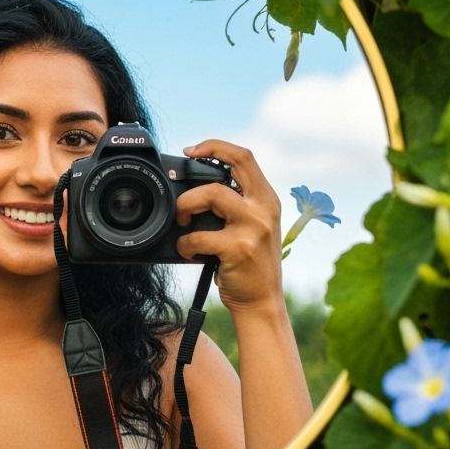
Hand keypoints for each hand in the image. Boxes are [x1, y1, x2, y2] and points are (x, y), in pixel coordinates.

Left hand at [174, 139, 282, 314]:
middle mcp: (264, 208)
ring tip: (183, 223)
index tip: (192, 151)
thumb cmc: (249, 265)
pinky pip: (199, 236)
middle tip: (183, 201)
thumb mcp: (252, 227)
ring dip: (186, 206)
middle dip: (199, 175)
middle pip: (230, 168)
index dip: (215, 146)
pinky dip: (185, 244)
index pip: (244, 157)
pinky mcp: (239, 248)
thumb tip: (193, 190)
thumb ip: (234, 206)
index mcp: (266, 199)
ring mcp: (254, 227)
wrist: (262, 302)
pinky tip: (188, 251)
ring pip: (212, 194)